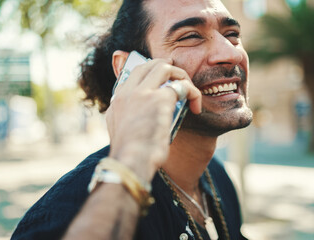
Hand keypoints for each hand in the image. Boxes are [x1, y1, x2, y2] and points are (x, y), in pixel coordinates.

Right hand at [105, 58, 200, 182]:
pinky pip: (182, 87)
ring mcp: (143, 93)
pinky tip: (196, 108)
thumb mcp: (119, 133)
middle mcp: (128, 91)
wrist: (130, 162)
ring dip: (181, 77)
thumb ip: (126, 118)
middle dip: (168, 66)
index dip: (151, 71)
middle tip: (181, 77)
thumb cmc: (129, 156)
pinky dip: (193, 94)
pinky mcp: (160, 99)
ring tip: (190, 92)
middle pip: (149, 65)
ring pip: (165, 67)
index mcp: (117, 99)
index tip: (164, 77)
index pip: (134, 73)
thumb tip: (137, 118)